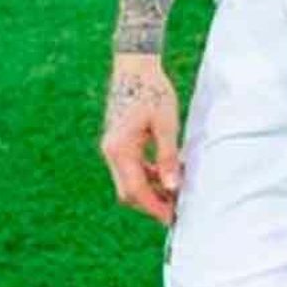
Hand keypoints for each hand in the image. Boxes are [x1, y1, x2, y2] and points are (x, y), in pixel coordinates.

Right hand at [100, 55, 180, 224]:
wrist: (134, 67)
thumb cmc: (153, 92)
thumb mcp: (166, 124)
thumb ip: (167, 157)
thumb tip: (172, 187)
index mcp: (120, 150)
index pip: (136, 191)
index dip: (155, 207)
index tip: (172, 218)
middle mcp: (110, 152)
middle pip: (128, 191)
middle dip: (151, 203)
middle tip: (176, 210)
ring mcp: (111, 147)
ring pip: (128, 180)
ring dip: (149, 189)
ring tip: (175, 193)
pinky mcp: (117, 142)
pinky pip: (129, 167)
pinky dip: (146, 174)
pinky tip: (165, 173)